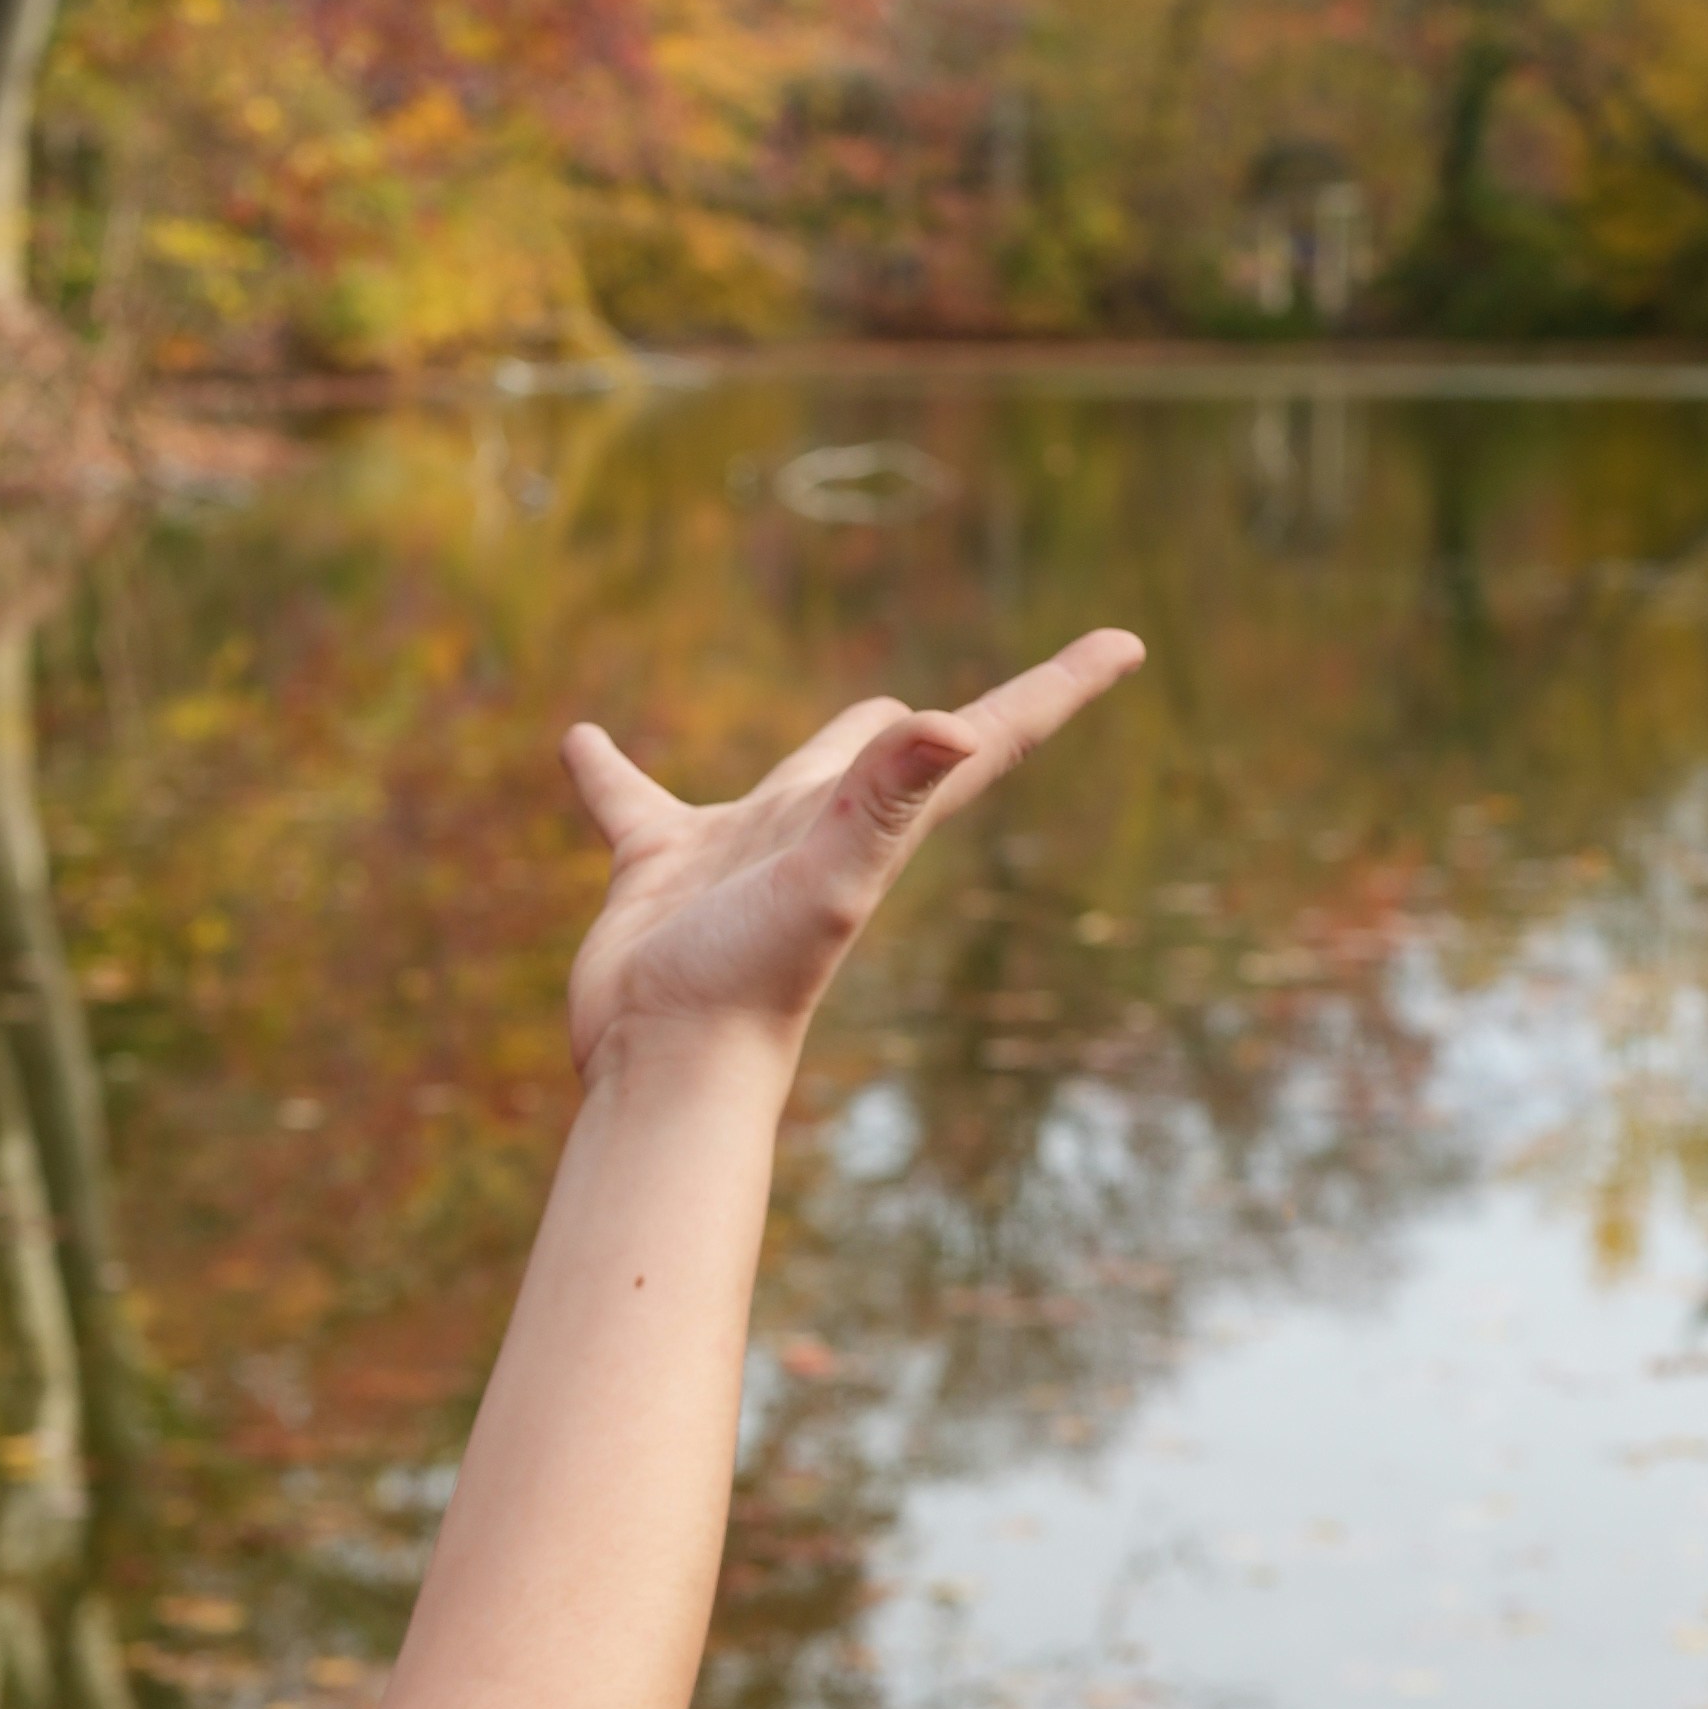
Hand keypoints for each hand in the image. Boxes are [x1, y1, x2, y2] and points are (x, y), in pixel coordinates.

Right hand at [557, 635, 1143, 1080]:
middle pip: (901, 752)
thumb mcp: (831, 878)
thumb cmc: (754, 981)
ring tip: (862, 712)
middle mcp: (821, 827)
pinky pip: (633, 801)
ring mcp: (742, 849)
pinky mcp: (660, 867)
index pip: (989, 735)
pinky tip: (578, 740)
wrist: (665, 1063)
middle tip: (1009, 706)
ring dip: (820, 740)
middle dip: (946, 726)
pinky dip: (607, 771)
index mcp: (880, 820)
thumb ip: (890, 797)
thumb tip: (960, 727)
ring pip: (789, 773)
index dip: (1059, 687)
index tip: (1128, 645)